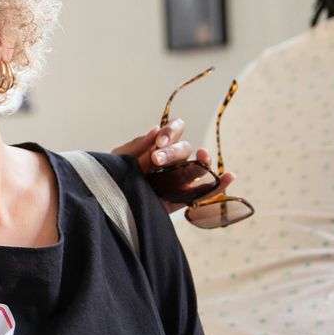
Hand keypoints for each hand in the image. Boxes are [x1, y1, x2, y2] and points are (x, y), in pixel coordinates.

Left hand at [112, 120, 234, 213]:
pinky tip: (229, 176)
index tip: (158, 142)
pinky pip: (200, 193)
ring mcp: (174, 181)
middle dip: (173, 152)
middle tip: (156, 160)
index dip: (171, 132)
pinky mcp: (177, 200)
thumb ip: (136, 145)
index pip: (173, 131)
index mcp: (155, 148)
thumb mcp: (117, 160)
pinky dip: (216, 186)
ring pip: (195, 169)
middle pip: (183, 150)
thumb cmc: (108, 178)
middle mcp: (168, 163)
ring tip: (203, 156)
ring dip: (202, 162)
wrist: (103, 205)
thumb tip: (156, 129)